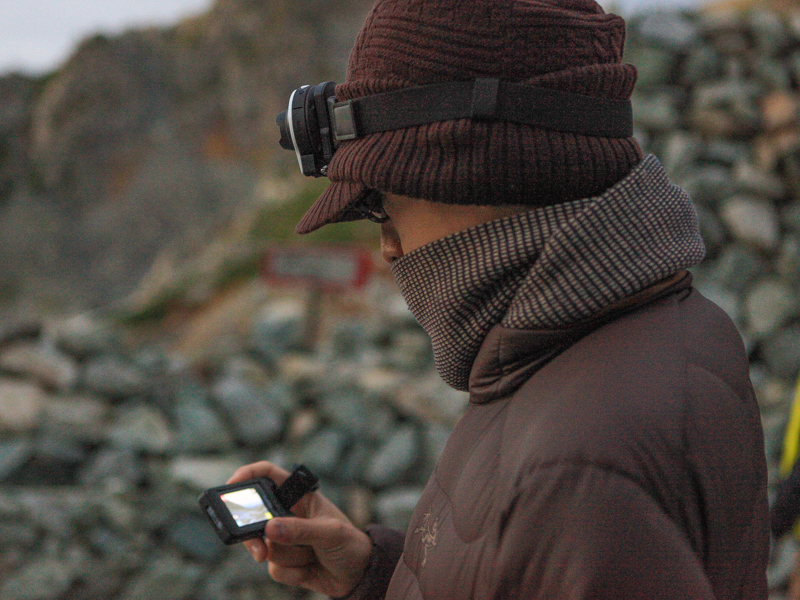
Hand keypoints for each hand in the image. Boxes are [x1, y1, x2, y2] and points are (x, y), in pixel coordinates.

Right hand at [227, 461, 372, 596]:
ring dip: (290, 557)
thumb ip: (300, 530)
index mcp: (299, 496)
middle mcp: (287, 515)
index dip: (246, 475)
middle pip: (254, 517)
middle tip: (260, 551)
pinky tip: (310, 569)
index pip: (267, 475)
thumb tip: (269, 529)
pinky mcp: (284, 561)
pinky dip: (292, 573)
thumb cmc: (350, 544)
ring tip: (313, 555)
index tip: (230, 487)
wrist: (358, 576)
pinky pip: (274, 568)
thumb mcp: (329, 533)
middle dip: (257, 536)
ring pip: (266, 547)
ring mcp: (284, 538)